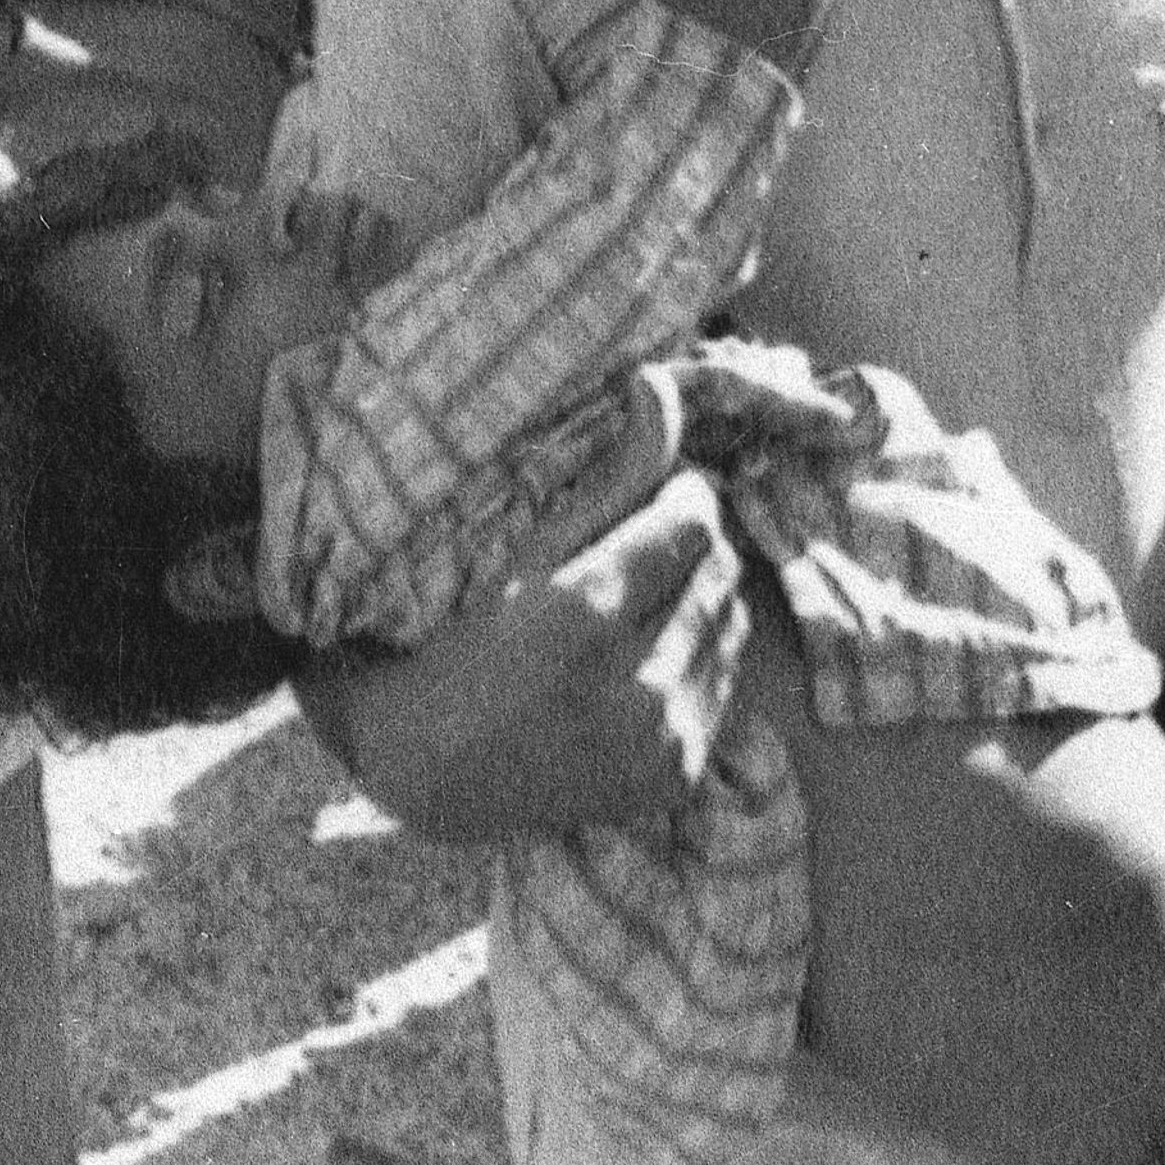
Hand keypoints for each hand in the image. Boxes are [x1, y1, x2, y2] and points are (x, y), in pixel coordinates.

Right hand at [298, 459, 736, 843]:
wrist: (433, 779)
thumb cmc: (460, 650)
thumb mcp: (522, 556)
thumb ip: (606, 478)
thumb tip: (658, 385)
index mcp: (583, 614)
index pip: (691, 525)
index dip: (683, 498)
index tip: (661, 493)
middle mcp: (633, 682)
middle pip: (719, 572)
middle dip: (692, 546)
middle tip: (646, 545)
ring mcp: (660, 738)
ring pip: (732, 626)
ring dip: (701, 600)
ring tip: (644, 602)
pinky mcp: (676, 775)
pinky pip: (726, 686)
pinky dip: (698, 660)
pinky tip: (645, 657)